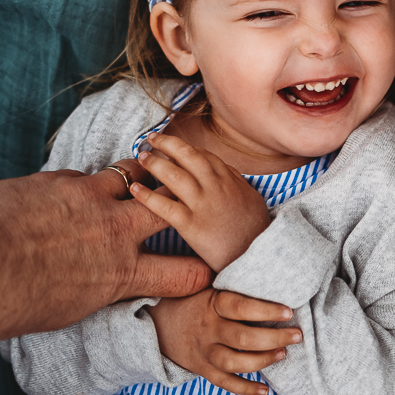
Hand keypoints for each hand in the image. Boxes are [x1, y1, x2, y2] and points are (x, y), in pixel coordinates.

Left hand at [0, 158, 211, 340]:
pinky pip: (83, 174)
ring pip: (133, 174)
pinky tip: (66, 190)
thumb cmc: (5, 303)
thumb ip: (96, 289)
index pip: (185, 274)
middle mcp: (115, 234)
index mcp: (120, 275)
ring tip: (136, 176)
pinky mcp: (61, 179)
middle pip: (172, 209)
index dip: (200, 272)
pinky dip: (82, 182)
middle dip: (181, 204)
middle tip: (181, 201)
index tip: (204, 270)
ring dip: (137, 177)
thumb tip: (100, 282)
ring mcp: (91, 200)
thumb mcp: (65, 312)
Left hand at [130, 134, 270, 271]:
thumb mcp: (252, 199)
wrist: (260, 256)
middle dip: (168, 144)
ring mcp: (204, 204)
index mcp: (230, 180)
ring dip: (155, 163)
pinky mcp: (192, 226)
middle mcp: (216, 187)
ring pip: (174, 176)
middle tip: (151, 138)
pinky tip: (134, 189)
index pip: (204, 155)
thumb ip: (236, 183)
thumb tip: (224, 170)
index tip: (173, 146)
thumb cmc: (257, 232)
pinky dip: (147, 196)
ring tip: (141, 158)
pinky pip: (165, 206)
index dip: (186, 148)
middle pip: (188, 156)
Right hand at [149, 287, 300, 394]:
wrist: (157, 323)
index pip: (240, 307)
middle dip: (274, 338)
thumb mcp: (209, 285)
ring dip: (263, 361)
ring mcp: (204, 351)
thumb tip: (270, 267)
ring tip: (283, 354)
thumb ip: (234, 282)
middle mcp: (208, 329)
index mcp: (212, 304)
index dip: (266, 309)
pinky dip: (245, 389)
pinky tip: (265, 391)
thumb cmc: (194, 299)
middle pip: (243, 338)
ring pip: (234, 362)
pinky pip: (224, 383)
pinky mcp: (202, 369)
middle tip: (297, 335)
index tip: (289, 311)